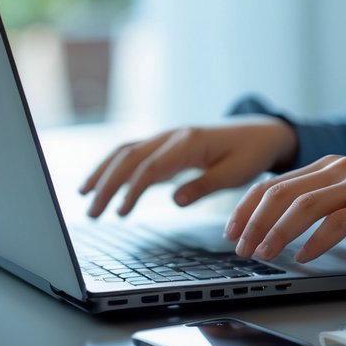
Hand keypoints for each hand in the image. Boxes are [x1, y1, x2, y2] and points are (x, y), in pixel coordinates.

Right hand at [79, 117, 296, 217]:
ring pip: (125, 152)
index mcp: (189, 142)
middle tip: (91, 213)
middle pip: (129, 158)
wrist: (260, 132)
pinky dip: (114, 167)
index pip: (150, 167)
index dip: (132, 190)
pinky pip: (133, 153)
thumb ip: (204, 186)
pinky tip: (101, 184)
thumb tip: (174, 201)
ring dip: (103, 173)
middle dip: (107, 184)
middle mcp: (172, 136)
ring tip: (84, 197)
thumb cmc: (250, 153)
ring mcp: (166, 138)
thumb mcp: (235, 173)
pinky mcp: (165, 145)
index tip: (121, 214)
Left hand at [226, 155, 345, 262]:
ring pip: (304, 206)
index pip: (276, 183)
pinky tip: (306, 257)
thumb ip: (328, 198)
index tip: (231, 230)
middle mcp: (341, 169)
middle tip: (239, 247)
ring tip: (264, 254)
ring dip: (278, 233)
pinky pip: (338, 223)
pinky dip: (317, 241)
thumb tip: (288, 221)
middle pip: (282, 192)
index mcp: (332, 165)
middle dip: (254, 222)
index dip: (247, 207)